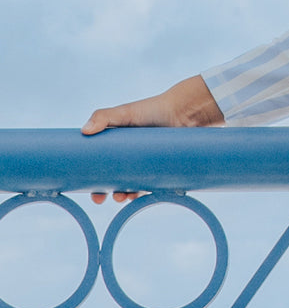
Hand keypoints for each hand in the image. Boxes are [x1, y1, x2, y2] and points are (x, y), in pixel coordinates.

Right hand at [82, 75, 224, 202]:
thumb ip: (104, 116)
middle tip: (101, 198)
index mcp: (117, 146)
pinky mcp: (163, 169)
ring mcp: (147, 164)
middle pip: (114, 180)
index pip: (101, 166)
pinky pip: (152, 187)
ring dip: (125, 195)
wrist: (186, 111)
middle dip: (106, 192)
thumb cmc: (154, 109)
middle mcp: (131, 157)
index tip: (87, 190)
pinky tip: (140, 196)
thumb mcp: (126, 112)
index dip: (94, 180)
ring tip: (123, 196)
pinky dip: (145, 194)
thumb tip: (84, 131)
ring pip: (132, 186)